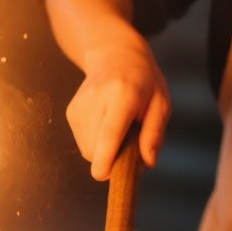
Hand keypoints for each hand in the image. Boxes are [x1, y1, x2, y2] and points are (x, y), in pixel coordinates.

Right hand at [66, 28, 169, 179]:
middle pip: (96, 146)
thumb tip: (148, 162)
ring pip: (87, 148)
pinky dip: (95, 143)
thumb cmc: (144, 81)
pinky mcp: (71, 111)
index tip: (101, 175)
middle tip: (131, 147)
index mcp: (123, 94)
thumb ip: (154, 133)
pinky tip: (105, 125)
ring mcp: (79, 104)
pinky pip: (82, 142)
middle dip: (113, 159)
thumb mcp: (160, 103)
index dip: (105, 155)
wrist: (115, 55)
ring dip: (104, 151)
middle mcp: (97, 98)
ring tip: (118, 130)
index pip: (111, 130)